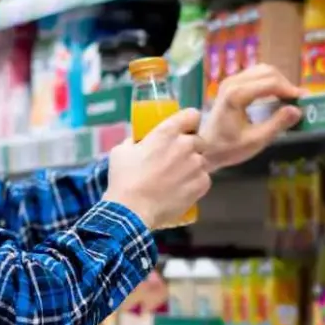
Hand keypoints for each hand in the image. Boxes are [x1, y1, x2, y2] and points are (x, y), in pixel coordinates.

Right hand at [104, 108, 209, 229]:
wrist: (133, 210)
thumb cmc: (124, 179)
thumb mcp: (121, 152)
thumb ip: (134, 141)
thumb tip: (137, 141)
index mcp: (167, 132)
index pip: (192, 115)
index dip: (188, 122)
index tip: (183, 130)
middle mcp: (186, 145)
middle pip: (198, 140)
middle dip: (189, 148)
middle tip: (175, 160)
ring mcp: (197, 165)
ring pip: (201, 161)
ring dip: (192, 167)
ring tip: (176, 179)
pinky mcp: (202, 184)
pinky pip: (203, 179)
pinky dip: (194, 184)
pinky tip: (180, 190)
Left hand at [200, 64, 303, 169]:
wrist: (205, 148)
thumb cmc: (228, 147)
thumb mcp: (255, 141)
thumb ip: (277, 124)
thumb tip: (297, 110)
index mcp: (236, 95)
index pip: (270, 83)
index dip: (289, 89)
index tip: (304, 99)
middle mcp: (232, 83)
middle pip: (267, 72)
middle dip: (286, 84)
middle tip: (299, 100)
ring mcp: (230, 81)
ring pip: (262, 70)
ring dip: (278, 81)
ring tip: (289, 98)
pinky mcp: (231, 84)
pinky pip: (255, 75)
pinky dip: (269, 82)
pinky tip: (276, 95)